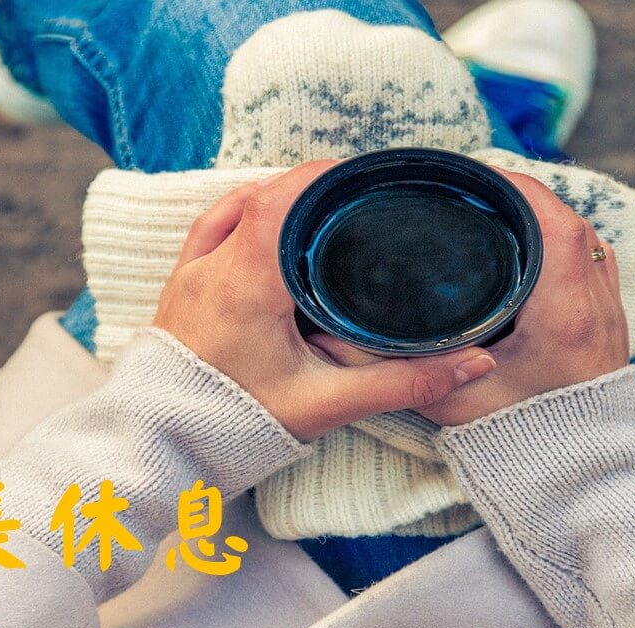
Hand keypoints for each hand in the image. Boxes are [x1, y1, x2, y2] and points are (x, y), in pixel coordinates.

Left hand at [152, 162, 497, 440]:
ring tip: (319, 206)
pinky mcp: (179, 288)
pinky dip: (241, 215)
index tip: (362, 173)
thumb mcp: (328, 403)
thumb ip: (403, 383)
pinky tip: (267, 223)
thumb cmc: (237, 426)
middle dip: (310, 186)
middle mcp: (213, 267)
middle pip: (263, 196)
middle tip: (355, 193)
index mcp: (248, 282)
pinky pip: (209, 230)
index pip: (283, 199)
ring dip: (275, 198)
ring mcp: (190, 275)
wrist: (164, 448)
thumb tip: (470, 364)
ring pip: (233, 208)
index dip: (323, 176)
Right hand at [311, 170, 629, 426]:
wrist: (580, 475)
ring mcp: (609, 309)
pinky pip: (592, 255)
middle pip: (565, 217)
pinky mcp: (610, 318)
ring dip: (542, 215)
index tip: (473, 176)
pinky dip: (561, 239)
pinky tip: (527, 241)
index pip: (550, 221)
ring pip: (583, 233)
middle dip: (520, 194)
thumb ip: (397, 371)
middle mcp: (594, 302)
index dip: (514, 187)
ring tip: (494, 206)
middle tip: (472, 188)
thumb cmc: (521, 442)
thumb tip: (335, 343)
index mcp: (562, 313)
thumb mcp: (450, 404)